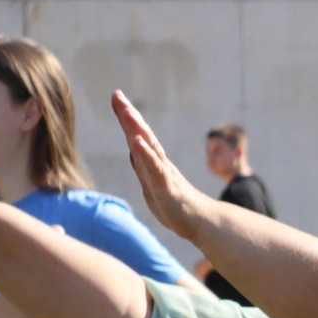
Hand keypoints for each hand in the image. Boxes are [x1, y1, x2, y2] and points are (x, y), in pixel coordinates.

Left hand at [110, 92, 216, 243]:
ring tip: (127, 112)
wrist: (201, 223)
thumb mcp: (152, 185)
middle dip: (129, 115)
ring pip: (149, 147)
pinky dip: (146, 154)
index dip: (126, 117)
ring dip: (137, 129)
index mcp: (153, 163)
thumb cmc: (177, 206)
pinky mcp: (166, 188)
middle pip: (142, 135)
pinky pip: (155, 169)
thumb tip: (132, 150)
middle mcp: (159, 163)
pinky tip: (138, 142)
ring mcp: (164, 174)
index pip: (137, 136)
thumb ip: (143, 167)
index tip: (117, 96)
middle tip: (118, 95)